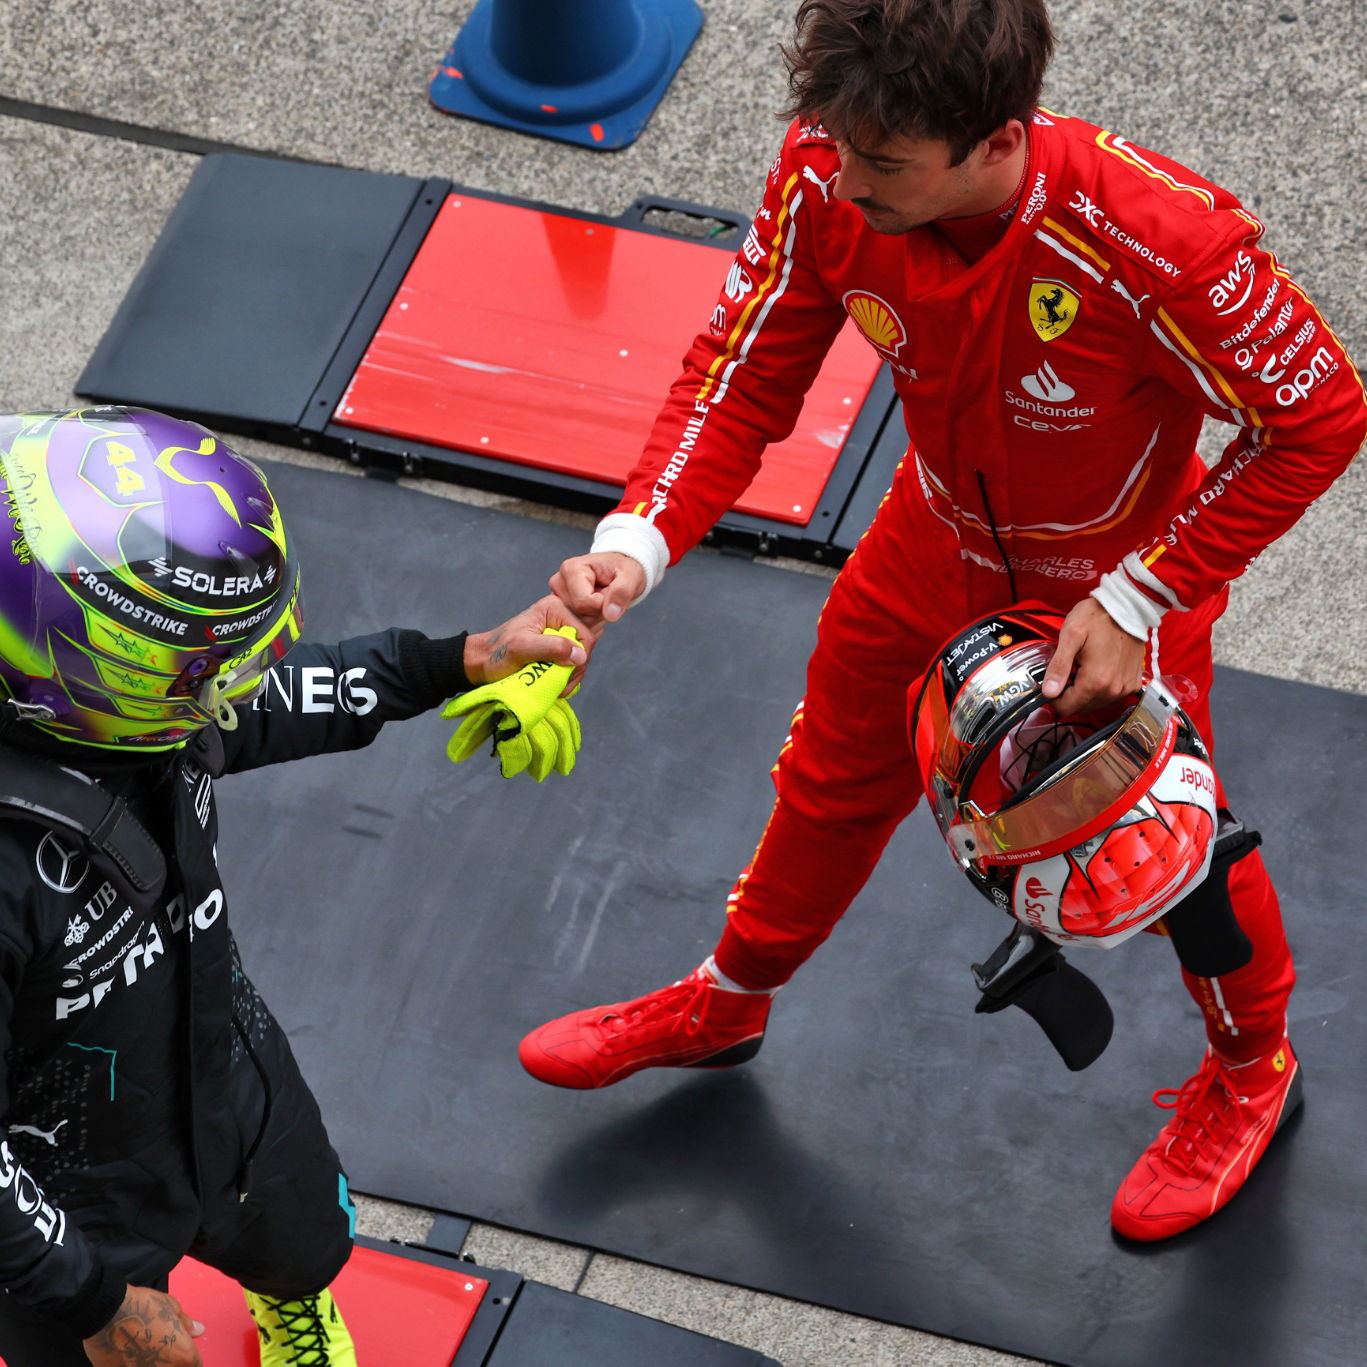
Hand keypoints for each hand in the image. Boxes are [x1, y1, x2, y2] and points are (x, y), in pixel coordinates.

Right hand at [84, 1285, 203, 1365]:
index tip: (180, 1349)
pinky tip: (127, 1354)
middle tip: (159, 1348)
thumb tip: (199, 1330)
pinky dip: (133, 1363)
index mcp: (182, 1354)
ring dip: (153, 1363)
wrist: (107, 1314)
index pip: (195, 1364)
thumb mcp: (171, 1307)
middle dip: (170, 1362)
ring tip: (143, 1350)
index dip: (189, 1356)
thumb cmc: (142, 1308)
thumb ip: (186, 1323)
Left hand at [445, 627, 584, 779]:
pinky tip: (556, 686)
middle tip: (559, 685)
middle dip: (575, 669)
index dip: (580, 656)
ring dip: (571, 677)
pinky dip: (567, 679)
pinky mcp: (556, 650)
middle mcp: (560, 619)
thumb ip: (551, 648)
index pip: (585, 634)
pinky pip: (572, 665)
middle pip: (585, 648)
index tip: (565, 674)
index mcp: (554, 609)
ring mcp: (559, 635)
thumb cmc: (497, 654)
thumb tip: (580, 655)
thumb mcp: (522, 648)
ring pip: (580, 659)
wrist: (481, 664)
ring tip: (555, 687)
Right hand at [549, 552, 645, 627]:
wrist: (618, 571)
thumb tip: (610, 613)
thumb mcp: (631, 575)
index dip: (602, 605)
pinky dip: (591, 623)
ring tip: (602, 601)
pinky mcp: (561, 608)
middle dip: (598, 612)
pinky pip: (576, 627)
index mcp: (571, 569)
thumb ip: (622, 591)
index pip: (583, 603)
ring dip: (595, 617)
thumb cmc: (622, 570)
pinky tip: (596, 609)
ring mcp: (558, 597)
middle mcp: (559, 582)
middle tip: (607, 597)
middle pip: (579, 614)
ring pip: (577, 623)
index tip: (610, 593)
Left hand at [1040, 597, 1145, 714]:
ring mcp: (1125, 687)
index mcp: (1096, 681)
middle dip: (1069, 694)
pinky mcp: (1132, 682)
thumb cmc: (1098, 617)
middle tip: (1067, 671)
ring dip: (1084, 692)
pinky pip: (1111, 695)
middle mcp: (1113, 689)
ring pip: (1096, 703)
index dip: (1054, 698)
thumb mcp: (1070, 636)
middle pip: (1081, 707)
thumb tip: (1048, 692)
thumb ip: (1058, 666)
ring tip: (1082, 667)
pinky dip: (1101, 688)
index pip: (1067, 708)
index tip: (1052, 682)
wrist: (1127, 606)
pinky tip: (1097, 669)